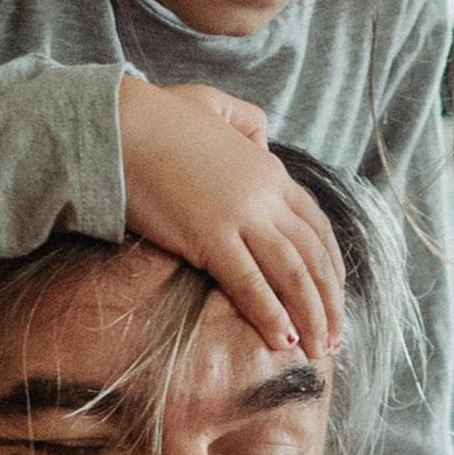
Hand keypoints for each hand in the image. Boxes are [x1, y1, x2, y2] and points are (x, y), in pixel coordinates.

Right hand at [117, 79, 346, 355]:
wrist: (119, 125)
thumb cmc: (158, 116)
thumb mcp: (215, 105)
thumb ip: (247, 122)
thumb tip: (263, 141)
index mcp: (270, 170)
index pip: (317, 227)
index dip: (331, 267)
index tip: (334, 298)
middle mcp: (266, 195)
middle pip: (313, 256)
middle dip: (329, 302)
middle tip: (334, 338)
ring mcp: (241, 216)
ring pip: (293, 274)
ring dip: (310, 316)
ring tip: (317, 350)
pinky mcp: (210, 236)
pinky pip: (250, 283)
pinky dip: (270, 314)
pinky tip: (281, 339)